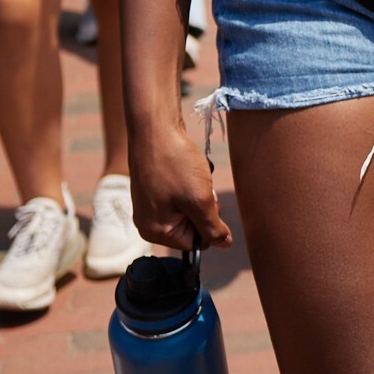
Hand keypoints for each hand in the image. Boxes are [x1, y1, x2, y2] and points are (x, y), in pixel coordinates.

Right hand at [130, 120, 229, 251]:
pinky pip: (182, 194)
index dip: (208, 223)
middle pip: (192, 226)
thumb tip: (224, 245)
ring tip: (190, 175)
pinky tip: (185, 168)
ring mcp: (150, 205)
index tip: (203, 201)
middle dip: (202, 207)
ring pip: (190, 208)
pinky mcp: (154, 189)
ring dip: (198, 193)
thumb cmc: (175, 164)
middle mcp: (148, 223)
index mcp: (155, 232)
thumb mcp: (200, 200)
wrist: (155, 129)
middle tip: (197, 185)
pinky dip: (190, 182)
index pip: (196, 243)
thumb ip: (213, 227)